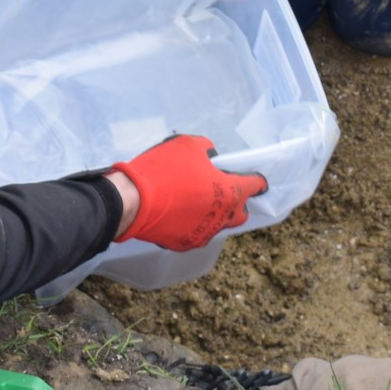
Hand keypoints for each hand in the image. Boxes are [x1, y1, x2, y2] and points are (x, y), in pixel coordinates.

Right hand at [108, 134, 268, 250]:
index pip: (253, 186)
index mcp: (229, 192)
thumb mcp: (188, 145)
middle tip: (224, 192)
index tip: (258, 181)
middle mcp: (222, 217)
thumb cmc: (165, 169)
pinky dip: (190, 223)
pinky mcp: (184, 244)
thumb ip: (206, 150)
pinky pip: (194, 233)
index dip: (257, 181)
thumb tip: (209, 159)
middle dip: (237, 204)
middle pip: (240, 214)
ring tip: (195, 202)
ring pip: (217, 225)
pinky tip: (177, 214)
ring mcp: (203, 233)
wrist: (133, 200)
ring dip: (212, 214)